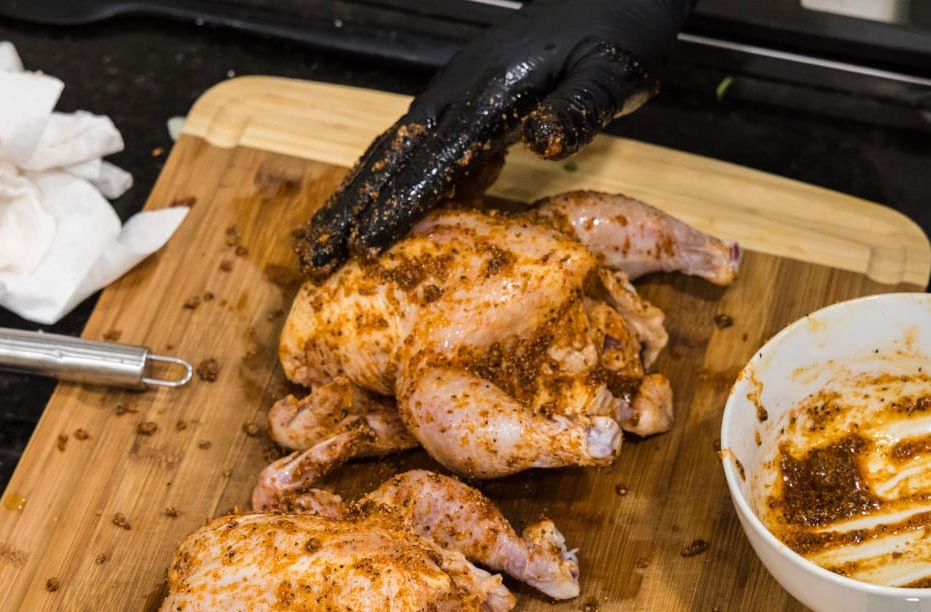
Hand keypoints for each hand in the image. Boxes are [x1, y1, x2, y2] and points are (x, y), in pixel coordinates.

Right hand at [294, 0, 696, 276]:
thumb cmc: (613, 38)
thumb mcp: (611, 74)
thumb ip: (578, 106)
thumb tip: (544, 138)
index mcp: (492, 91)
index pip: (437, 156)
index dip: (401, 203)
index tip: (368, 243)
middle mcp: (459, 92)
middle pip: (394, 157)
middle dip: (352, 207)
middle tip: (316, 254)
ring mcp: (453, 95)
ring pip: (392, 153)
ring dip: (355, 199)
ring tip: (322, 243)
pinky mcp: (459, 102)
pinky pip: (413, 149)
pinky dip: (384, 184)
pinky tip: (370, 216)